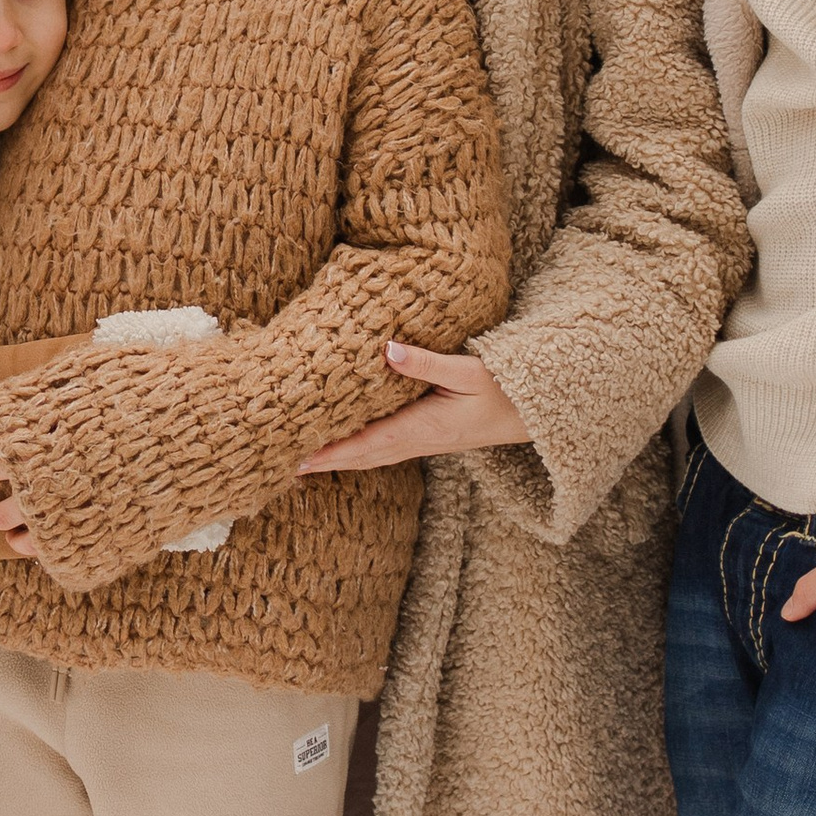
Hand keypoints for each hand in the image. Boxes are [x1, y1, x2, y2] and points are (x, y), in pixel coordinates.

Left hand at [296, 340, 531, 474]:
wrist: (534, 413)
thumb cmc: (504, 389)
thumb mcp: (468, 372)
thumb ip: (427, 363)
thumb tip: (388, 351)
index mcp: (422, 428)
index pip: (365, 444)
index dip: (329, 453)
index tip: (296, 459)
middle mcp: (418, 441)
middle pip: (360, 457)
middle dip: (323, 462)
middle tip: (281, 464)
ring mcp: (424, 442)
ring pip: (371, 455)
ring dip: (337, 459)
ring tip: (302, 460)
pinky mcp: (428, 436)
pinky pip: (384, 448)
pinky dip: (357, 451)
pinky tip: (344, 445)